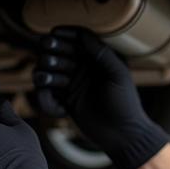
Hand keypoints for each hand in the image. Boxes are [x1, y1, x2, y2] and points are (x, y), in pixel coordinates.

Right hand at [34, 27, 169, 168]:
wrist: (122, 135)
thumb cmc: (126, 104)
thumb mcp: (118, 75)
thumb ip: (102, 53)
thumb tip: (84, 35)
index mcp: (97, 58)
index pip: (77, 39)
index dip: (65, 33)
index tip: (54, 33)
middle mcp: (83, 68)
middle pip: (59, 52)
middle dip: (51, 53)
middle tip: (49, 59)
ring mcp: (73, 84)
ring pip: (49, 71)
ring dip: (44, 73)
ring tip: (45, 79)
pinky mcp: (65, 101)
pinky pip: (47, 94)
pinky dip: (44, 97)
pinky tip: (54, 106)